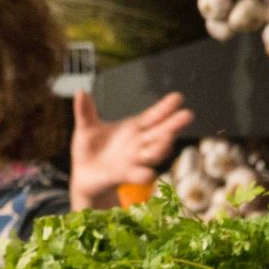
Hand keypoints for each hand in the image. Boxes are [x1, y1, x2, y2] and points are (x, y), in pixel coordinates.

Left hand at [68, 92, 194, 211]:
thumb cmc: (89, 149)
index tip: (178, 98)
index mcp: (133, 129)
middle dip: (173, 125)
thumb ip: (85, 112)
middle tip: (188, 115)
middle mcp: (139, 144)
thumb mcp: (85, 128)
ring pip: (154, 154)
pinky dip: (143, 174)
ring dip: (162, 146)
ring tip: (169, 138)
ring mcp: (134, 161)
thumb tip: (80, 92)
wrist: (83, 175)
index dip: (165, 108)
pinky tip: (148, 174)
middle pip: (160, 133)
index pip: (153, 116)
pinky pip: (138, 175)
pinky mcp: (124, 176)